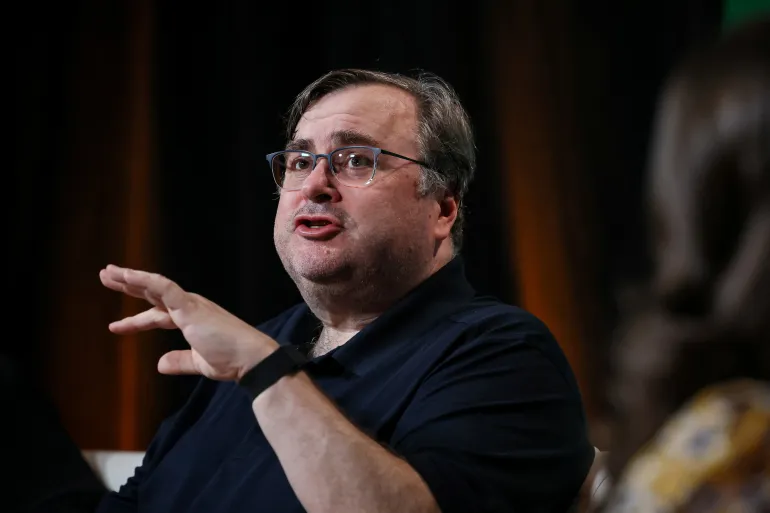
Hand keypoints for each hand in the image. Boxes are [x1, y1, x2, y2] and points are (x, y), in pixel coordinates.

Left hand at [99, 265, 276, 380]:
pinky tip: (127, 276)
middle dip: (129, 286)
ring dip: (130, 278)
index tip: (116, 326)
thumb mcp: (199, 362)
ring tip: (108, 272)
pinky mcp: (189, 306)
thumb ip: (179, 361)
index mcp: (191, 319)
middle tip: (106, 276)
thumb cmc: (230, 360)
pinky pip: (163, 288)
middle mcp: (189, 307)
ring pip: (154, 286)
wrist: (249, 358)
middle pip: (153, 294)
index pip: (158, 315)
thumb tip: (160, 364)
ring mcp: (189, 304)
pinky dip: (144, 280)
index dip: (136, 321)